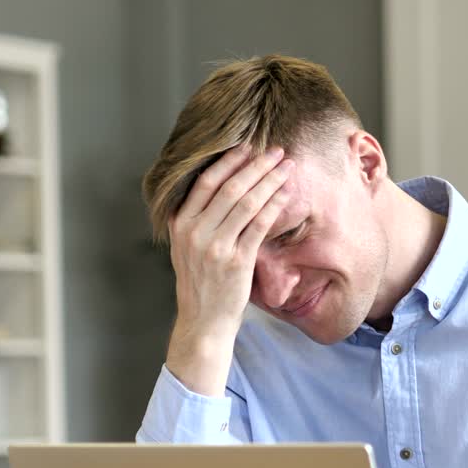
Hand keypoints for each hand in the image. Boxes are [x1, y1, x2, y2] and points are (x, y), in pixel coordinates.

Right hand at [165, 144, 293, 394]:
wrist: (203, 320)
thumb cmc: (200, 281)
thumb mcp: (186, 246)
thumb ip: (195, 218)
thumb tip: (218, 183)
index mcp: (180, 223)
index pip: (206, 182)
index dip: (229, 161)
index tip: (248, 146)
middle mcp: (195, 232)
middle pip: (230, 188)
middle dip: (256, 165)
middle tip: (276, 151)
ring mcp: (216, 247)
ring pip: (247, 203)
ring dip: (270, 181)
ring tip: (287, 167)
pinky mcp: (237, 262)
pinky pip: (259, 225)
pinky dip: (274, 206)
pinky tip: (286, 194)